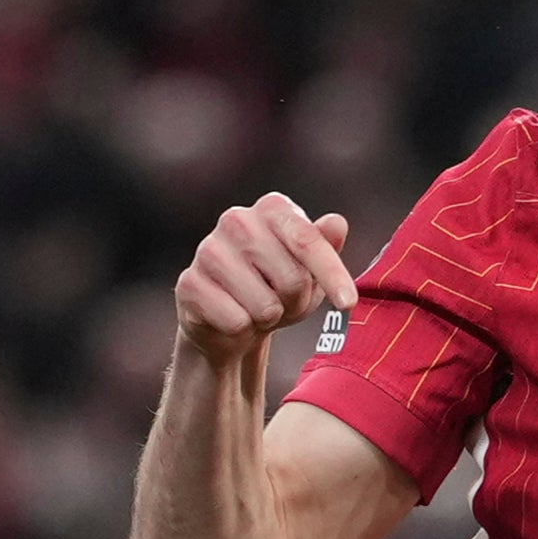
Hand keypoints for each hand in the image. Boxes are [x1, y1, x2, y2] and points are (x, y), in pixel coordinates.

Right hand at [176, 195, 355, 364]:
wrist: (232, 319)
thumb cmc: (280, 288)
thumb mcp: (311, 270)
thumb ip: (326, 247)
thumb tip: (336, 223)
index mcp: (272, 208)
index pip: (308, 241)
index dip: (332, 274)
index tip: (349, 303)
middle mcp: (237, 220)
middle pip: (291, 279)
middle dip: (295, 301)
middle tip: (283, 299)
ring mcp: (208, 250)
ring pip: (264, 306)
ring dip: (269, 318)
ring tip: (258, 307)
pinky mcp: (189, 284)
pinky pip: (237, 322)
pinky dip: (242, 330)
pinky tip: (232, 315)